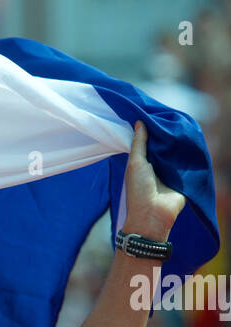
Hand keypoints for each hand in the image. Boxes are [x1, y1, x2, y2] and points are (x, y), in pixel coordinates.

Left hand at [122, 121, 184, 237]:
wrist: (153, 214)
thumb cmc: (139, 190)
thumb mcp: (135, 163)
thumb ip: (138, 144)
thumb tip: (139, 122)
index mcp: (142, 162)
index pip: (147, 141)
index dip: (151, 129)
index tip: (155, 112)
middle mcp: (156, 165)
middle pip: (162, 145)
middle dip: (166, 133)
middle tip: (172, 115)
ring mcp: (170, 171)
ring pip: (175, 151)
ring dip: (178, 142)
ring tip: (182, 124)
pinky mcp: (183, 177)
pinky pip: (187, 161)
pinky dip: (188, 152)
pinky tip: (191, 139)